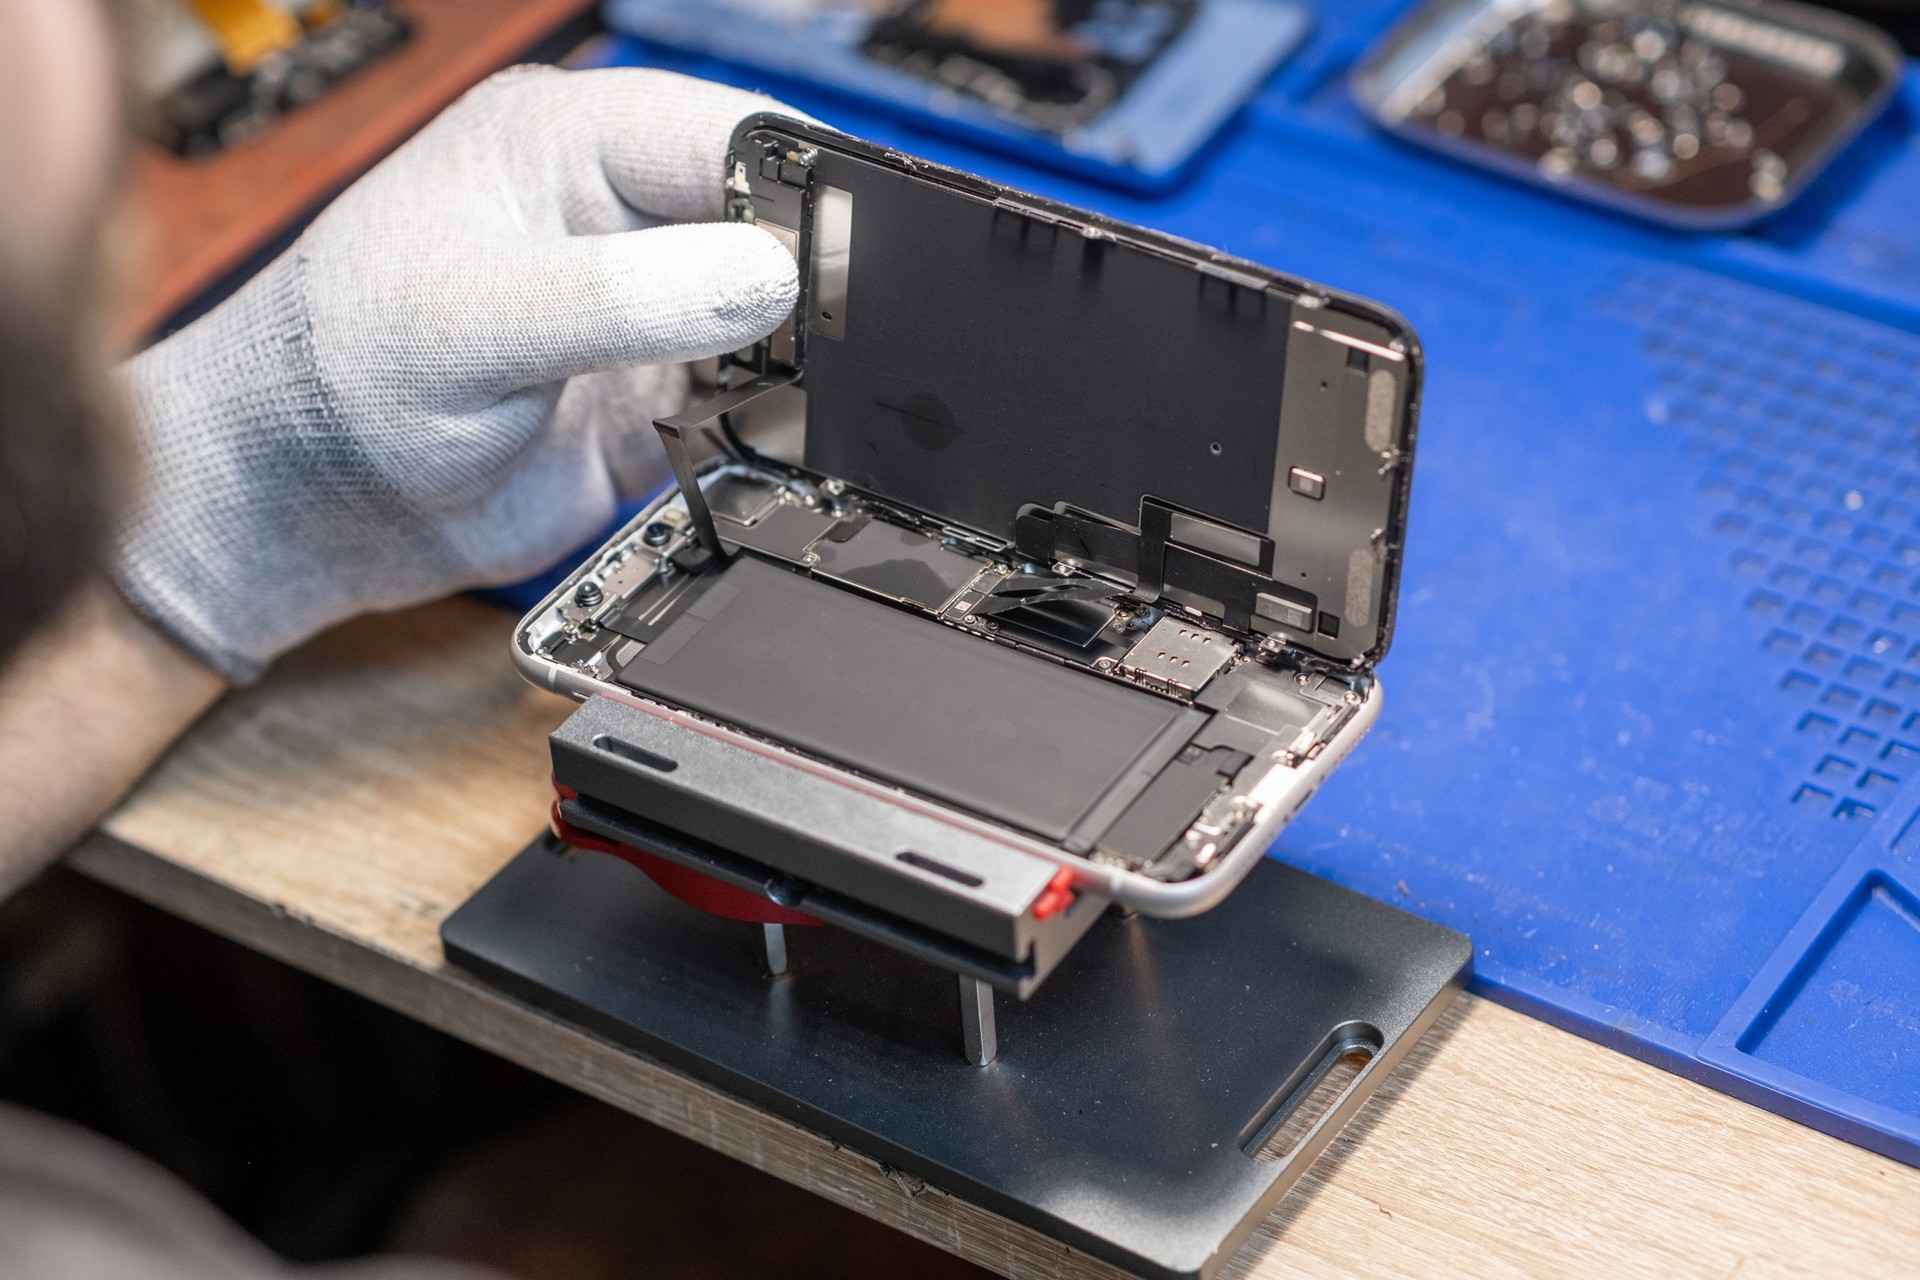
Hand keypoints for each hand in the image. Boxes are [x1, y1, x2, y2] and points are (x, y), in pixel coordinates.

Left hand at [115, 67, 802, 680]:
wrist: (313, 507)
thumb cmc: (340, 377)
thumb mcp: (471, 321)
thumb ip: (617, 295)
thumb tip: (763, 277)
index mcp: (570, 142)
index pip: (731, 136)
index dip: (799, 196)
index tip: (844, 269)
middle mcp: (622, 217)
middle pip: (776, 225)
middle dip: (810, 285)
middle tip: (814, 349)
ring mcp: (648, 311)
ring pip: (780, 320)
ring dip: (793, 365)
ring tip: (761, 400)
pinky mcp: (659, 397)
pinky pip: (754, 406)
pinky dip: (765, 431)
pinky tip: (743, 446)